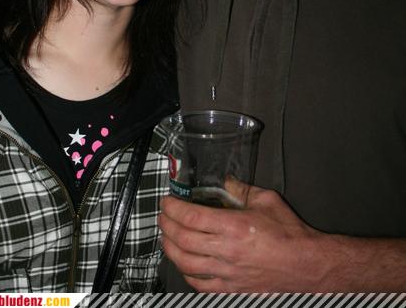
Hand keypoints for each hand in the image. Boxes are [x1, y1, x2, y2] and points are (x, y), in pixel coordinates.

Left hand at [159, 187, 326, 291]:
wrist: (306, 265)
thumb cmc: (290, 235)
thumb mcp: (266, 200)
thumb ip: (241, 189)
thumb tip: (225, 181)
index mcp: (234, 227)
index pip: (192, 217)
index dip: (174, 208)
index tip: (168, 201)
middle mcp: (226, 251)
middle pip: (183, 240)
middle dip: (167, 225)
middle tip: (164, 216)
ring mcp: (227, 274)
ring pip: (186, 264)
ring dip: (171, 249)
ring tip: (167, 237)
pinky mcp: (230, 290)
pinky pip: (199, 285)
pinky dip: (186, 273)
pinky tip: (184, 264)